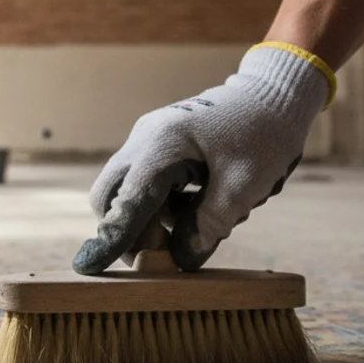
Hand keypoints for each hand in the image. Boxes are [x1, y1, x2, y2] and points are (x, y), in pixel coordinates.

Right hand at [72, 44, 333, 273]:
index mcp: (164, 144)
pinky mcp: (154, 144)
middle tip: (157, 256)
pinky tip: (194, 203)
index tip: (91, 267)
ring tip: (194, 221)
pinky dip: (157, 203)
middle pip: (109, 195)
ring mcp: (145, 139)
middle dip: (123, 230)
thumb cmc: (264, 136)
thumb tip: (180, 261)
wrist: (272, 95)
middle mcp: (143, 139)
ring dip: (146, 217)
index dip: (113, 236)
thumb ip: (209, 224)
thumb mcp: (244, 187)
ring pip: (123, 191)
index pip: (128, 200)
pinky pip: (141, 181)